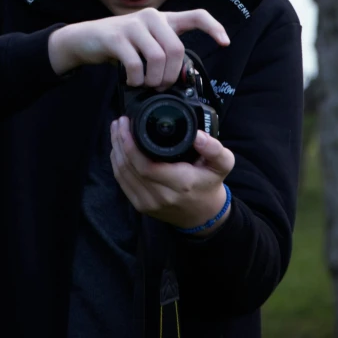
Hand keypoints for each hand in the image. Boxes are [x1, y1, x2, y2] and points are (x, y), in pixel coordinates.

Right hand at [48, 7, 228, 89]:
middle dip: (171, 75)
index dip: (213, 28)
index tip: (224, 42)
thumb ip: (163, 53)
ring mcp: (133, 24)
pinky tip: (131, 81)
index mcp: (162, 19)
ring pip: (158, 58)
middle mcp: (151, 17)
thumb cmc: (120, 45)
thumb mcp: (145, 44)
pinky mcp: (116, 37)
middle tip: (161, 86)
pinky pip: (136, 64)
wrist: (85, 39)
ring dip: (153, 80)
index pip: (196, 15)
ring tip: (145, 84)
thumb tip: (181, 77)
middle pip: (176, 49)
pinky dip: (136, 80)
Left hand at [110, 117, 234, 234]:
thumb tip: (198, 135)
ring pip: (122, 174)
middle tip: (119, 122)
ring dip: (116, 150)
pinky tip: (117, 148)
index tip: (127, 123)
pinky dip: (117, 164)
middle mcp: (161, 196)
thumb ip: (214, 149)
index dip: (130, 144)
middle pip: (129, 168)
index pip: (145, 166)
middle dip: (120, 142)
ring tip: (116, 130)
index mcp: (180, 184)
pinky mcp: (141, 206)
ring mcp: (148, 203)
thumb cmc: (210, 185)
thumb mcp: (222, 165)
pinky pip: (122, 183)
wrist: (204, 215)